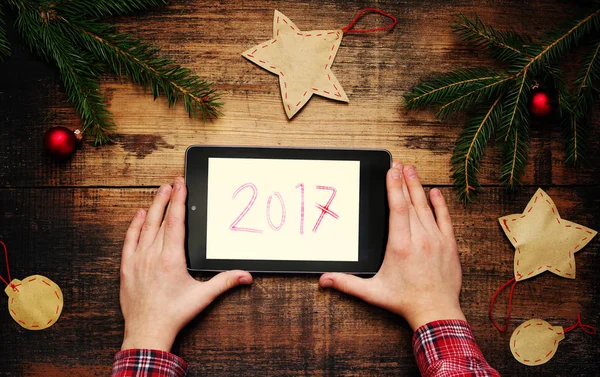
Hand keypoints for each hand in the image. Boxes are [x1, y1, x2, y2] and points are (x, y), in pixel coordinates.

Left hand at [119, 177, 252, 351]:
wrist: (147, 331)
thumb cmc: (174, 314)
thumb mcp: (203, 296)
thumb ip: (225, 282)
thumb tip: (247, 276)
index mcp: (171, 258)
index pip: (175, 221)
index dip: (179, 201)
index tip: (181, 186)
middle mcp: (153, 255)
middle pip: (160, 219)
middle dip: (167, 198)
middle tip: (172, 183)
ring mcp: (138, 260)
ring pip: (145, 226)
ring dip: (152, 207)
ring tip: (159, 193)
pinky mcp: (127, 267)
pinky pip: (129, 240)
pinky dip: (134, 226)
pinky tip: (138, 215)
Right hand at [319, 163, 464, 329]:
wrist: (436, 312)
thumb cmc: (404, 301)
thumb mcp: (373, 292)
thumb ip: (347, 283)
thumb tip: (324, 280)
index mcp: (400, 246)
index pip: (398, 208)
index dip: (394, 187)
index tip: (392, 171)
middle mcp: (419, 239)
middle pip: (411, 202)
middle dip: (404, 181)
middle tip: (400, 164)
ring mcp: (436, 240)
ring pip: (426, 207)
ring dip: (418, 187)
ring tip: (413, 171)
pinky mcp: (449, 245)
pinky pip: (445, 219)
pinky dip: (440, 204)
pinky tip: (435, 192)